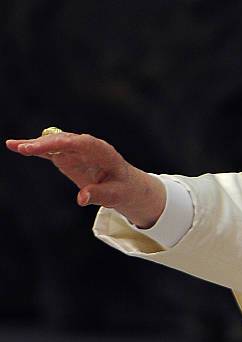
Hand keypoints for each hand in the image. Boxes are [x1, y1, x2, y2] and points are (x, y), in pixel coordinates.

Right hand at [6, 131, 165, 227]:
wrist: (126, 185)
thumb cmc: (123, 189)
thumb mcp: (115, 195)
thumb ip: (99, 195)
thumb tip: (81, 198)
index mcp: (103, 152)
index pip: (81, 143)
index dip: (61, 144)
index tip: (44, 147)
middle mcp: (88, 146)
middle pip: (63, 140)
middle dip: (44, 144)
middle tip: (24, 148)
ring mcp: (76, 150)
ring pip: (54, 143)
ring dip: (36, 145)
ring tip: (14, 146)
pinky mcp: (67, 156)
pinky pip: (50, 151)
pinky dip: (35, 149)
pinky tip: (15, 146)